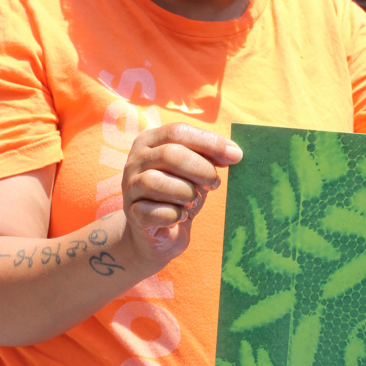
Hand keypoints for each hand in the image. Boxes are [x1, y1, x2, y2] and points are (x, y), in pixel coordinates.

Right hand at [121, 122, 242, 263]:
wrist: (159, 233)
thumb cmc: (180, 194)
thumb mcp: (195, 172)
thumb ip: (209, 158)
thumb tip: (233, 153)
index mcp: (150, 141)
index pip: (178, 131)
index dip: (209, 142)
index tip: (236, 155)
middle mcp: (135, 160)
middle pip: (169, 154)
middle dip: (201, 169)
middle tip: (214, 182)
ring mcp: (130, 187)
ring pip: (156, 181)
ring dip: (186, 192)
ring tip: (193, 200)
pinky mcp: (132, 214)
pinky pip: (153, 212)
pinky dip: (174, 215)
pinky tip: (180, 216)